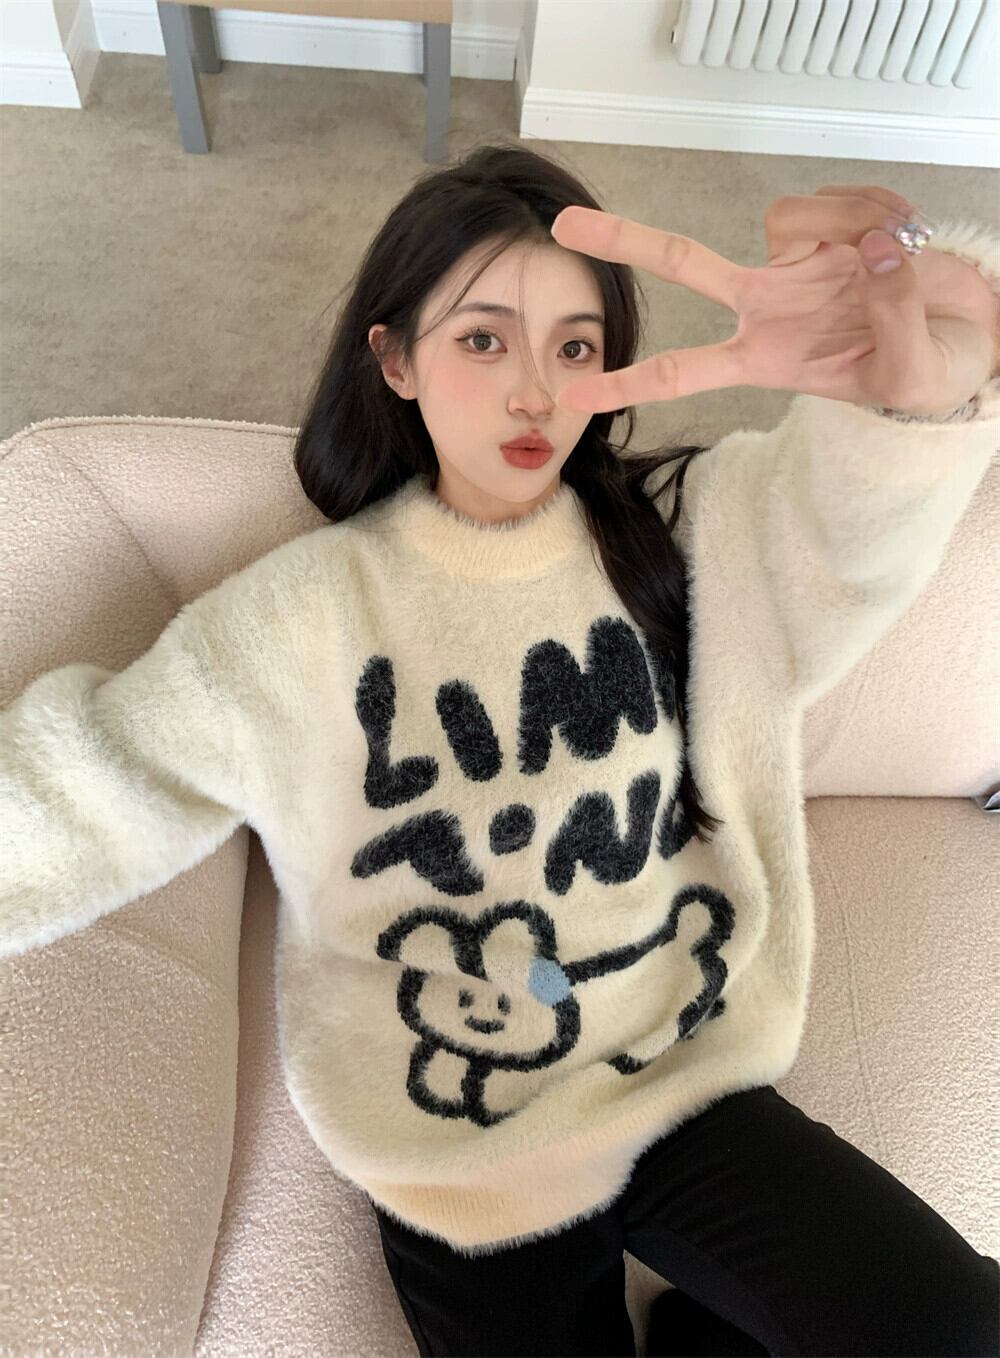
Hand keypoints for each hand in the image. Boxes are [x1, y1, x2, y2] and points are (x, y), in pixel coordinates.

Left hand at [550, 184, 999, 418]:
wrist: (969, 339)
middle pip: (684, 264)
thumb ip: (893, 320)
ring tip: (897, 259)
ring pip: (787, 215)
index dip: (629, 382)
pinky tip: (902, 236)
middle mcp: (768, 305)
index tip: (572, 393)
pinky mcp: (833, 223)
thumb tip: (875, 250)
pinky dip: (878, 209)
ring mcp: (797, 261)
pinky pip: (839, 197)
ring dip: (846, 225)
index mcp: (766, 358)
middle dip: (625, 241)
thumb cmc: (929, 375)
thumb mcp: (909, 375)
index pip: (685, 370)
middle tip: (564, 226)